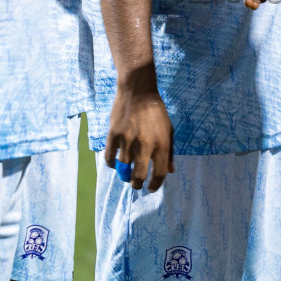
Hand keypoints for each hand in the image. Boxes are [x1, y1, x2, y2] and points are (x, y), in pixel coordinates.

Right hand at [104, 70, 175, 191]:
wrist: (138, 92)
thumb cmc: (156, 112)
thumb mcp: (169, 130)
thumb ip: (170, 152)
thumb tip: (170, 171)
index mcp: (161, 144)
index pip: (159, 173)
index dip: (155, 185)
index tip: (151, 188)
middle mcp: (144, 145)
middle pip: (138, 175)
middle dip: (137, 184)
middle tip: (136, 184)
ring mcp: (127, 140)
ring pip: (123, 169)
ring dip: (124, 176)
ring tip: (126, 176)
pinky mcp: (114, 135)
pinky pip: (110, 158)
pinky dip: (112, 164)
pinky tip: (115, 164)